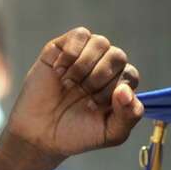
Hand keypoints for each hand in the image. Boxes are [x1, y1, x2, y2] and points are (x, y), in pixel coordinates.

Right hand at [5, 27, 143, 158]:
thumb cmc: (78, 134)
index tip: (94, 106)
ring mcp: (85, 56)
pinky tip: (59, 71)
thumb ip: (128, 116)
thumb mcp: (110, 134)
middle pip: (117, 56)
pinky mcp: (64, 47)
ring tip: (69, 84)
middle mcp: (105, 68)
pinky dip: (71, 53)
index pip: (130, 75)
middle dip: (99, 77)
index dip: (114, 89)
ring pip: (101, 42)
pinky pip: (80, 34)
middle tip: (82, 94)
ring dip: (84, 66)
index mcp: (119, 87)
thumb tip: (126, 90)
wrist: (40, 133)